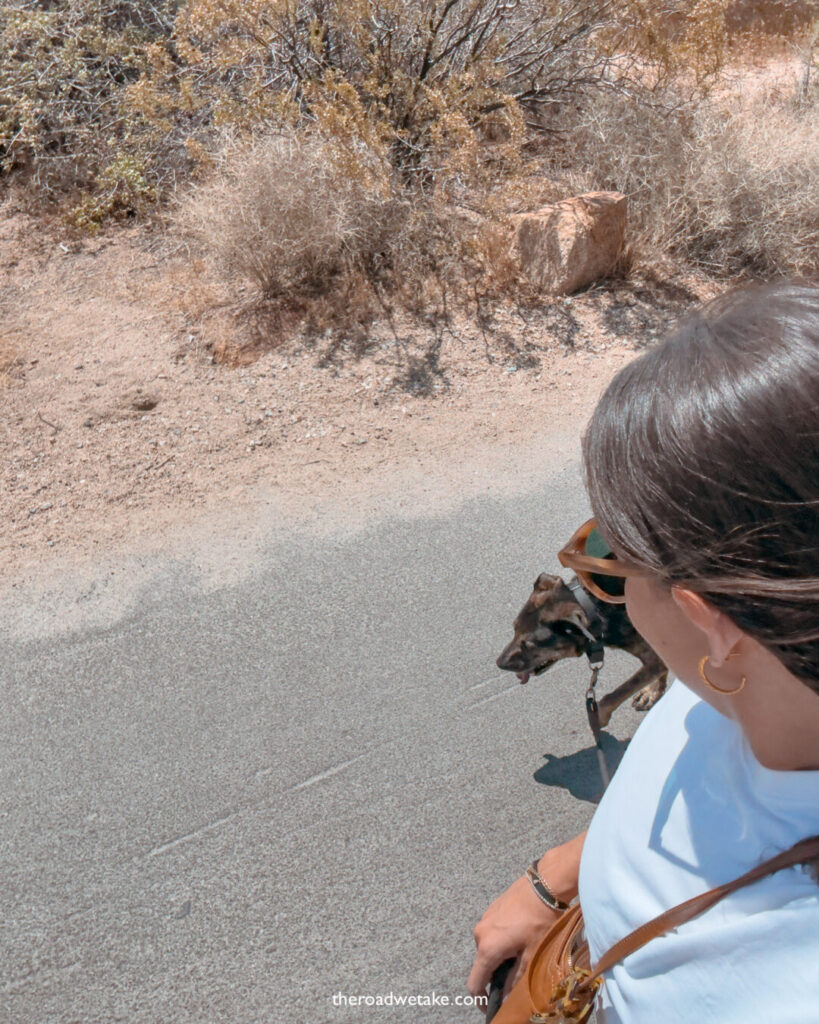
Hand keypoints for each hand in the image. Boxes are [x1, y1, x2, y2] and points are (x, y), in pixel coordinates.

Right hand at [467, 873, 560, 1005]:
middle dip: (496, 973)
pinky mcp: (491, 910)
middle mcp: (480, 934)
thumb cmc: (539, 920)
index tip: (490, 1006)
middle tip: (517, 973)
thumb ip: (515, 979)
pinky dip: (502, 940)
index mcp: (487, 948)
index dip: (481, 998)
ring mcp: (484, 919)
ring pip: (488, 947)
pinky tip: (521, 935)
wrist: (543, 886)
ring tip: (523, 950)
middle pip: (483, 964)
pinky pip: (492, 933)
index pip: (474, 982)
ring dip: (501, 955)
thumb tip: (506, 996)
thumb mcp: (531, 955)